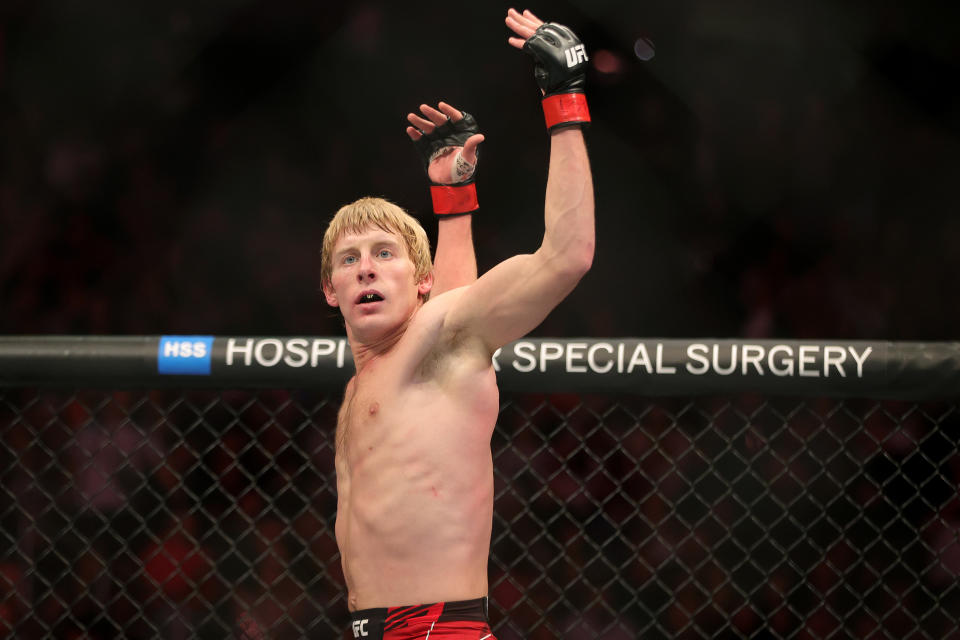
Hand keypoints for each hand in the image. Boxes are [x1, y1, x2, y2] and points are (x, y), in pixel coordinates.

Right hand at [407, 102, 483, 184]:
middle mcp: (449, 136)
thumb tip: (480, 136)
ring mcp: (438, 142)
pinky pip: (421, 141)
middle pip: (440, 122)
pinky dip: (415, 135)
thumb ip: (471, 147)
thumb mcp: (468, 159)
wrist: (450, 185)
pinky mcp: (428, 150)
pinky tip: (410, 129)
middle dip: (431, 114)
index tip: (441, 105)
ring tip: (411, 116)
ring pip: (429, 129)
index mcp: (460, 135)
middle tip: (423, 107)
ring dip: (420, 122)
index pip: (456, 119)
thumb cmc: (463, 171)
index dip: (449, 111)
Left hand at [505, 7, 590, 129]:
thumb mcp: (550, 60)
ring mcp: (553, 46)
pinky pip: (530, 45)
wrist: (566, 90)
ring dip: (518, 25)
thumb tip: (531, 40)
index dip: (533, 20)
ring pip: (532, 32)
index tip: (525, 14)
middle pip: (536, 27)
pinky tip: (510, 40)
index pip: (544, 27)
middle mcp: (558, 41)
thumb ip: (543, 50)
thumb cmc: (560, 79)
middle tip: (511, 12)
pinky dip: (519, 43)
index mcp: (560, 41)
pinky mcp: (545, 54)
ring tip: (508, 19)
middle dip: (522, 20)